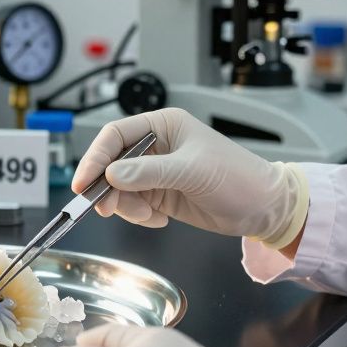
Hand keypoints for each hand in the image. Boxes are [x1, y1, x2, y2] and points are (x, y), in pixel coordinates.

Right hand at [74, 108, 306, 244]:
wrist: (263, 208)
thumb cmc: (237, 177)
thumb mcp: (192, 171)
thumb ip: (150, 172)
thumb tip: (112, 174)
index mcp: (163, 125)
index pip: (116, 135)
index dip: (96, 157)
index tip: (83, 182)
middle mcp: (155, 146)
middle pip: (111, 163)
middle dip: (106, 187)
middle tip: (105, 208)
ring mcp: (156, 172)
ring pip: (118, 188)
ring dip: (125, 206)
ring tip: (148, 216)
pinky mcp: (160, 195)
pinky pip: (133, 205)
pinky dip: (139, 216)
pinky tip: (160, 220)